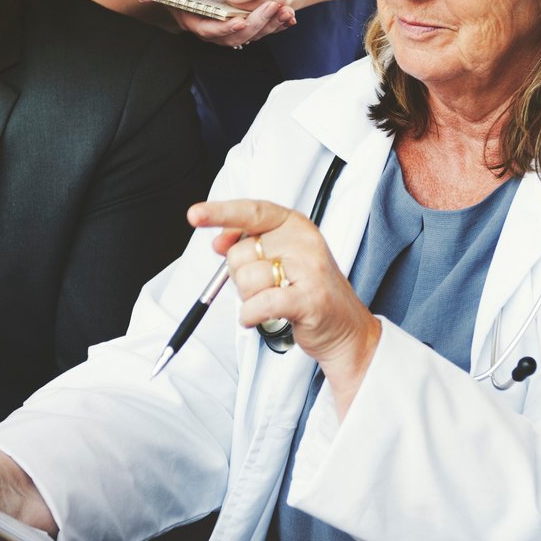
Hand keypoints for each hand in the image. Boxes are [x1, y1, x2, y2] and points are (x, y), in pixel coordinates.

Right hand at [140, 0, 294, 47]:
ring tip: (285, 12)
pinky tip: (289, 15)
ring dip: (270, 25)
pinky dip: (276, 23)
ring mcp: (230, 29)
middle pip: (237, 36)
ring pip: (252, 34)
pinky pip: (262, 28)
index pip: (210, 29)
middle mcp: (214, 30)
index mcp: (195, 20)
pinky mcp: (244, 24)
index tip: (238, 20)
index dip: (224, 28)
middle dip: (255, 24)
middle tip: (272, 8)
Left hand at [188, 198, 380, 395]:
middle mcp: (304, 241)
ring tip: (270, 302)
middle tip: (264, 286)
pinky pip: (258, 304)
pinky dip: (250, 316)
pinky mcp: (309, 299)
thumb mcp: (281, 257)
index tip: (194, 215)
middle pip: (240, 252)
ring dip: (248, 299)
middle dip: (240, 276)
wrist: (346, 329)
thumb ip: (249, 243)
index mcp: (295, 225)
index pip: (252, 211)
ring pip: (247, 280)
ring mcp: (310, 269)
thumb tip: (218, 240)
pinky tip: (258, 317)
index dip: (219, 212)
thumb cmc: (309, 292)